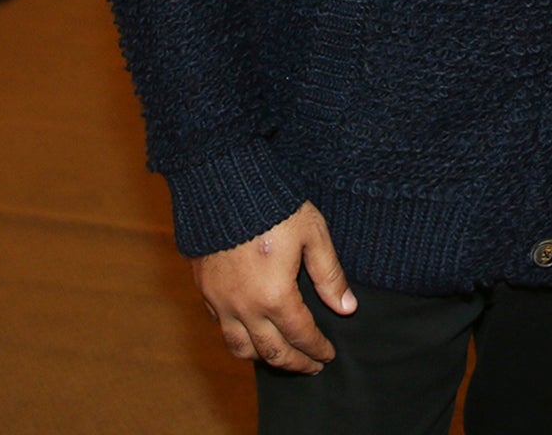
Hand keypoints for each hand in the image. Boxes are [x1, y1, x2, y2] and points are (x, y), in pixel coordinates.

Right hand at [192, 201, 354, 370]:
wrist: (223, 184)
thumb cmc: (273, 206)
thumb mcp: (313, 234)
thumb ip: (329, 275)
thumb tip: (347, 308)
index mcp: (276, 296)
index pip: (301, 336)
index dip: (318, 350)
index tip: (328, 355)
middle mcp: (245, 307)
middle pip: (272, 352)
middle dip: (295, 364)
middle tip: (311, 367)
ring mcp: (220, 301)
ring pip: (240, 348)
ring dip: (263, 358)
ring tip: (280, 356)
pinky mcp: (204, 290)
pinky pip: (220, 326)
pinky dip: (237, 336)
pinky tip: (250, 330)